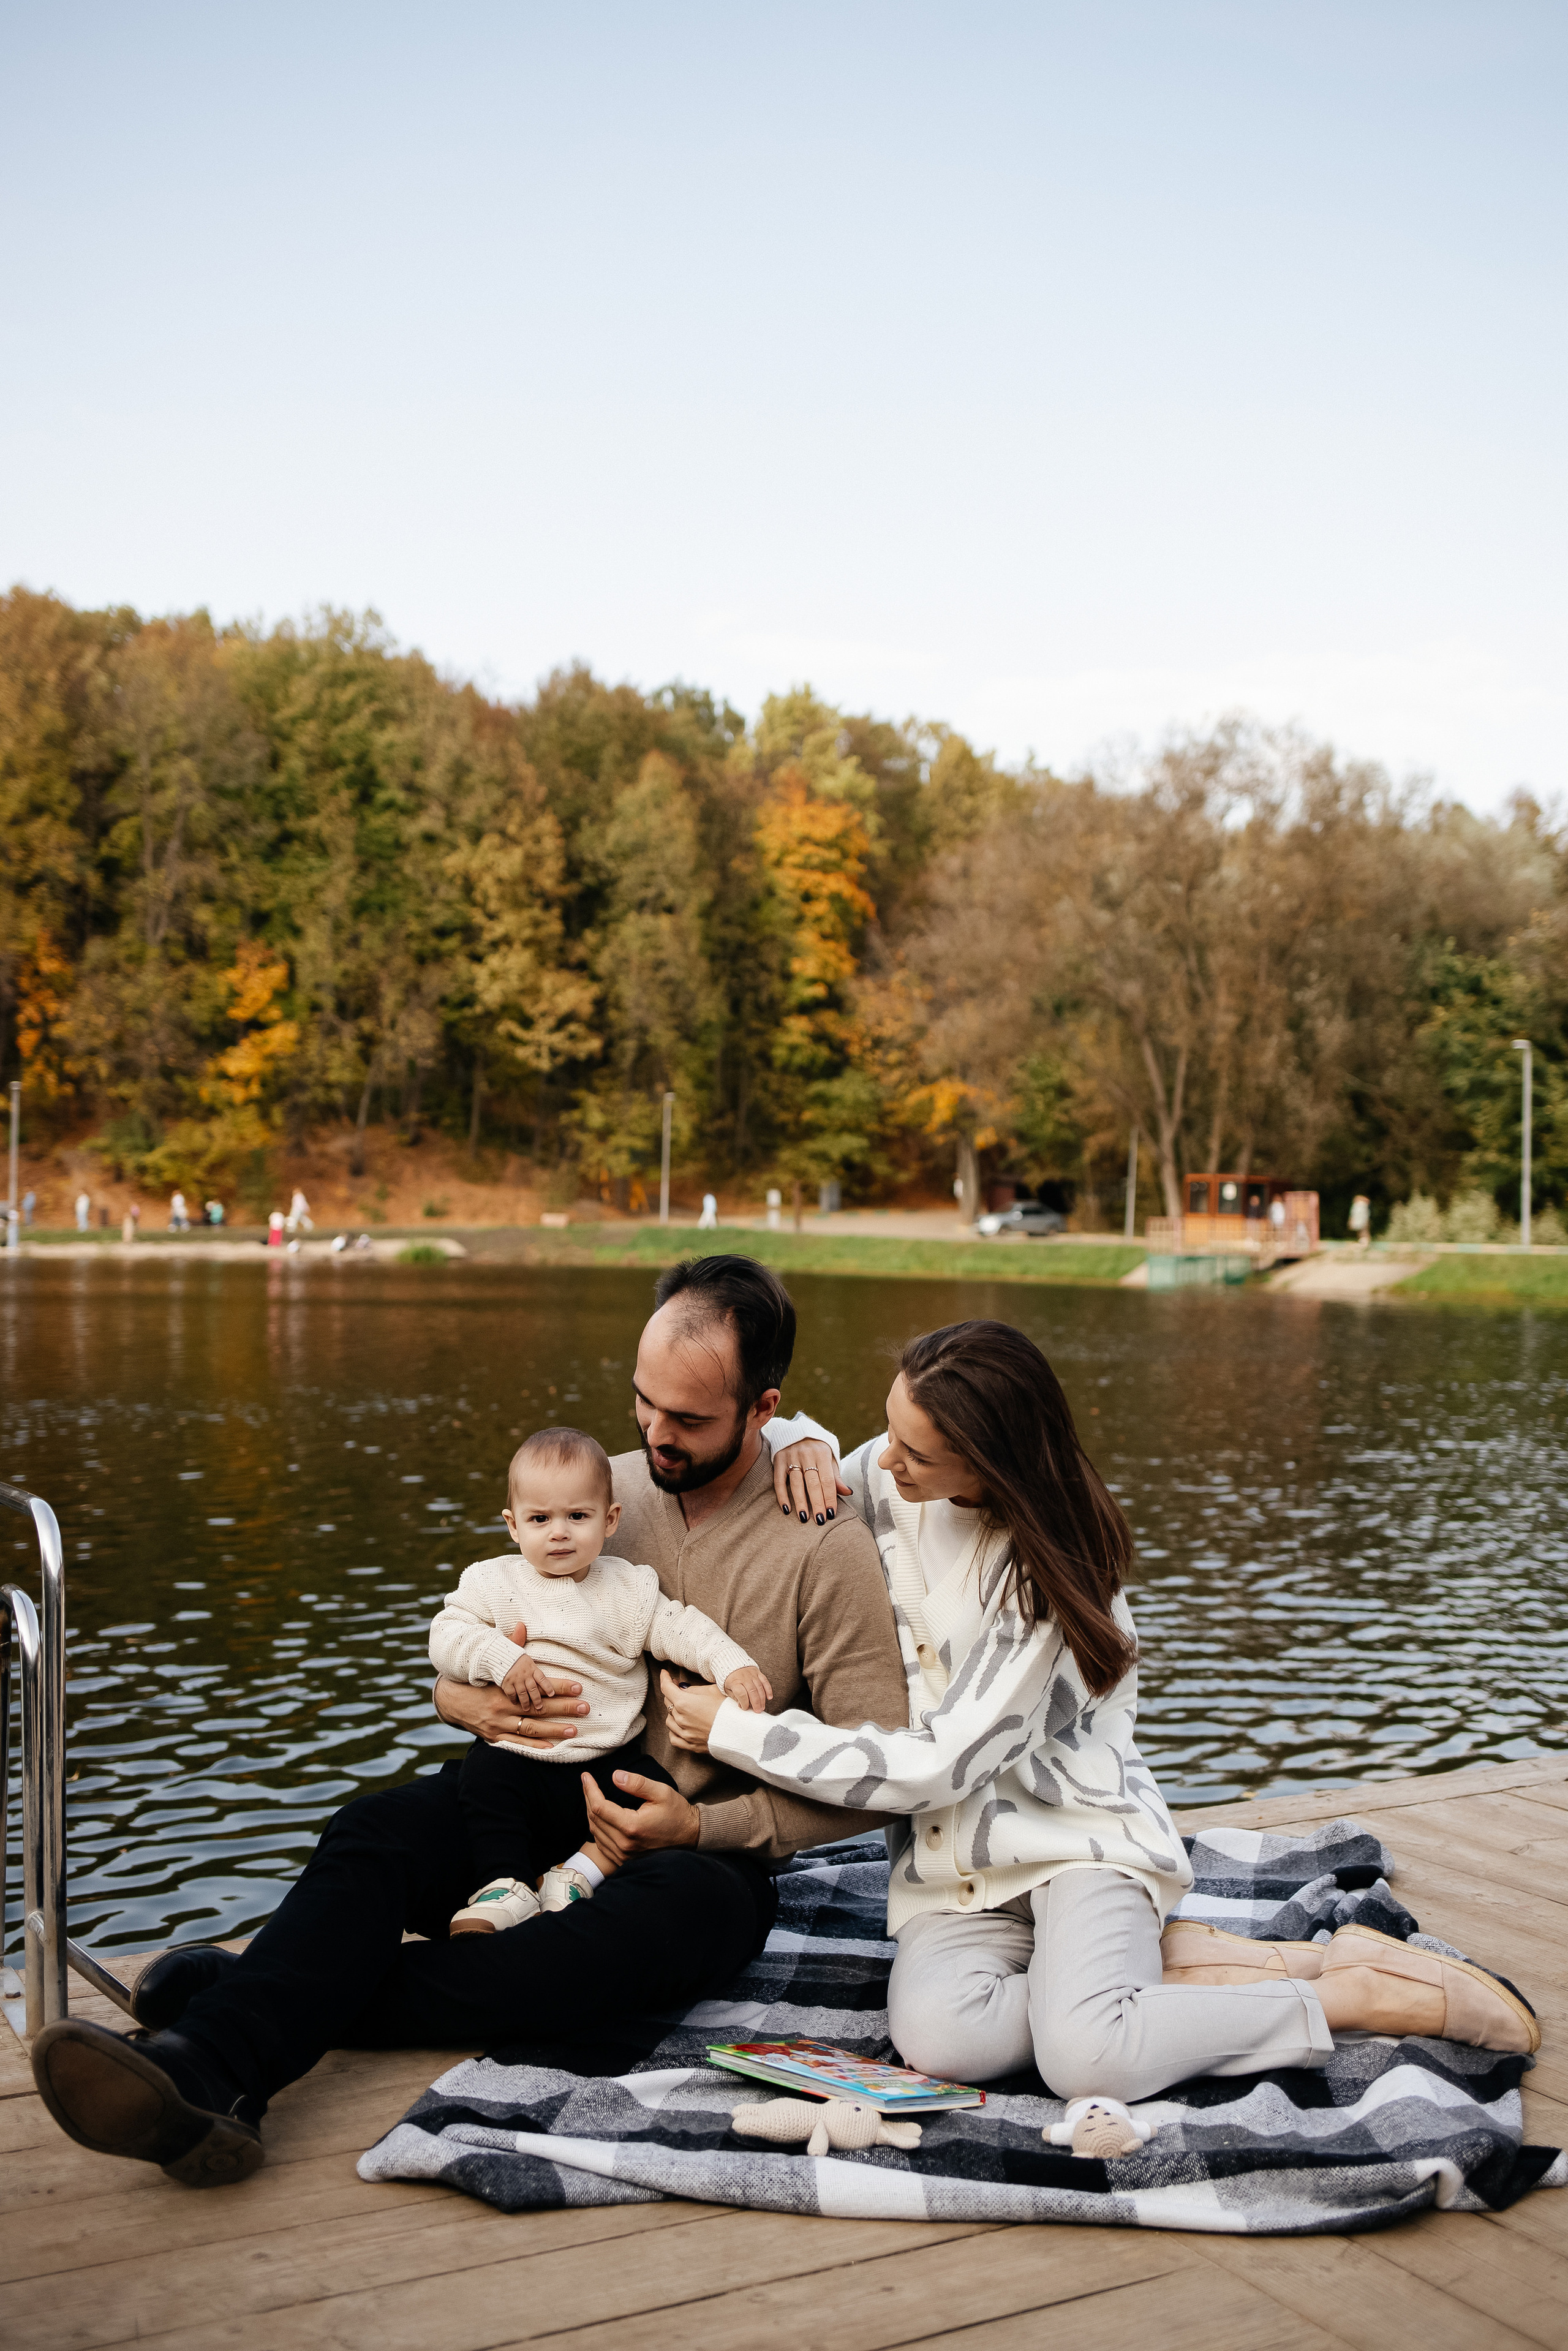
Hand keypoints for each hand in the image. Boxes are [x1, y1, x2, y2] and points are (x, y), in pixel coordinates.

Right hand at [434, 1620, 586, 1747]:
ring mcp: (499, 1724)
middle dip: (564, 1708)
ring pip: (530, 1728)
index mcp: (506, 1687)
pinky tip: (551, 1747)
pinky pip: (517, 1744)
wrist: (451, 1701)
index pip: (538, 1686)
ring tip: (574, 1729)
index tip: (579, 1687)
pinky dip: (534, 1747)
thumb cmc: (477, 1681)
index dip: (560, 1687)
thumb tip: (522, 1625)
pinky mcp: (494, 1737)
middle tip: (585, 1708)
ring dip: (553, 1729)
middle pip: (539, 1708)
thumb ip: (511, 1646)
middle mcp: (503, 1707)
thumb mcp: (493, 1663)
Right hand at [500, 1650, 556, 1713]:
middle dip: (537, 1699)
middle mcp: (525, 1675)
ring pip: (523, 1694)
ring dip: (525, 1702)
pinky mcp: (507, 1683)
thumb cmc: (518, 1660)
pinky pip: (511, 1693)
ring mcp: (516, 1679)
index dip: (547, 1687)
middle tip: (539, 1707)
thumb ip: (535, 1672)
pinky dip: (514, 1699)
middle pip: (533, 1689)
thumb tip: (545, 1680)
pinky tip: (515, 1703)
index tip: (552, 1694)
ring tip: (527, 1709)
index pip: (542, 1679)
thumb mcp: (529, 1662)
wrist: (502, 1656)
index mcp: (532, 1669)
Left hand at [581, 1766, 699, 1864]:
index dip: (590, 1789)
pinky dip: (596, 1827)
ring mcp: (623, 1855)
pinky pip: (601, 1843)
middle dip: (587, 1797)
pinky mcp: (623, 1860)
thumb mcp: (660, 1792)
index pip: (599, 1807)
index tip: (586, 1776)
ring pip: (595, 1832)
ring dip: (590, 1812)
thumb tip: (615, 1776)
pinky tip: (599, 1815)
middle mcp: (624, 1844)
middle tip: (586, 1782)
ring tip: (591, 1794)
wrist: (689, 1835)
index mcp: (631, 1827)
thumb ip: (637, 1783)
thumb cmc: (676, 1812)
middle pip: (594, 1819)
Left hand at [663, 1668, 728, 1753]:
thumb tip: (683, 1689)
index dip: (665, 1678)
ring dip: (673, 1712)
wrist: (741, 1731)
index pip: (666, 1688)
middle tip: (679, 1689)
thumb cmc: (729, 1708)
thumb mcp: (713, 1690)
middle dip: (672, 1693)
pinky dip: (674, 1730)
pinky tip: (680, 1726)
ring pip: (669, 1720)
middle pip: (668, 1703)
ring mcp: (685, 1733)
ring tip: (683, 1707)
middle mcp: (681, 1719)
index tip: (665, 1674)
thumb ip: (694, 1689)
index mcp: (684, 1703)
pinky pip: (674, 1737)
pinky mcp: (690, 1745)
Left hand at [722, 1663, 773, 1711]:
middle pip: (752, 1691)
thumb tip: (741, 1706)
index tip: (745, 1708)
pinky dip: (768, 1690)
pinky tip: (769, 1697)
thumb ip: (734, 1697)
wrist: (731, 1662)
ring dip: (762, 1699)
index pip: (741, 1694)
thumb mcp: (727, 1688)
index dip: (744, 1703)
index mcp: (734, 1682)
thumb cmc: (729, 1678)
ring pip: (759, 1687)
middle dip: (756, 1703)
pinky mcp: (757, 1672)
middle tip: (758, 1711)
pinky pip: (765, 1681)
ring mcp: (752, 1674)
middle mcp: (744, 1677)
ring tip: (762, 1707)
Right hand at [771, 1438, 850, 1524]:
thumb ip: (836, 1477)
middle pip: (813, 1483)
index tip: (831, 1514)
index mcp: (822, 1454)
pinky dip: (782, 1495)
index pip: (827, 1480)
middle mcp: (807, 1454)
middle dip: (817, 1503)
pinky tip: (786, 1509)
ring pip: (796, 1483)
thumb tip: (848, 1493)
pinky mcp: (778, 1460)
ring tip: (804, 1518)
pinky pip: (779, 1480)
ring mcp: (791, 1456)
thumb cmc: (817, 1450)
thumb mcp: (829, 1459)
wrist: (796, 1430)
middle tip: (820, 1521)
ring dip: (800, 1502)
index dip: (830, 1498)